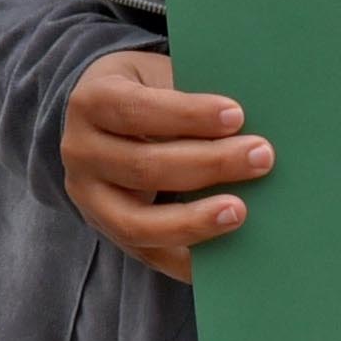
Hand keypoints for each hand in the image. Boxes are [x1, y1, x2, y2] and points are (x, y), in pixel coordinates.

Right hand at [62, 44, 263, 272]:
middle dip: (208, 164)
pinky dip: (186, 261)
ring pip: (138, 222)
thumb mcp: (160, 79)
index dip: (187, 115)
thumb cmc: (149, 94)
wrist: (106, 122)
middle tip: (261, 157)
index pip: (136, 110)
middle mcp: (80, 152)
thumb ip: (193, 99)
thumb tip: (251, 128)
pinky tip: (223, 259)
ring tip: (240, 211)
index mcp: (92, 102)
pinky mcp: (107, 231)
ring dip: (194, 220)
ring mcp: (88, 198)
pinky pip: (146, 255)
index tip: (237, 115)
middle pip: (143, 166)